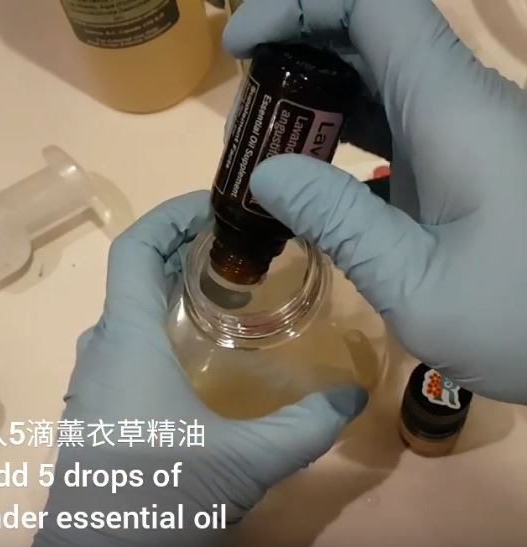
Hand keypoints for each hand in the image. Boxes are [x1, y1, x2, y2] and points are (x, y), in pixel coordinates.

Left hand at [21, 192, 366, 546]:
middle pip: (138, 272)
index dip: (170, 215)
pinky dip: (164, 321)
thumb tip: (354, 396)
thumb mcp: (244, 462)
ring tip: (232, 285)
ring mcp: (96, 375)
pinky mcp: (100, 401)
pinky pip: (129, 339)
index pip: (133, 248)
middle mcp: (103, 346)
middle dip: (186, 247)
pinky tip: (203, 345)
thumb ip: (305, 426)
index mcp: (126, 340)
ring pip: (133, 307)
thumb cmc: (160, 502)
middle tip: (244, 245)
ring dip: (176, 285)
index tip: (216, 207)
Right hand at [224, 0, 526, 402]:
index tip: (242, 47)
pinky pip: (394, 127)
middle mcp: (459, 107)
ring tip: (263, 147)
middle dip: (295, 60)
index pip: (373, 8)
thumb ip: (338, 222)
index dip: (300, 6)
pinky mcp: (461, 165)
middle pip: (370, 38)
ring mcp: (463, 135)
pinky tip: (312, 183)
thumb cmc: (520, 321)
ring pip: (379, 83)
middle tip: (244, 116)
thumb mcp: (415, 285)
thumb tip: (264, 174)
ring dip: (316, 103)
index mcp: (452, 114)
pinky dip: (344, 140)